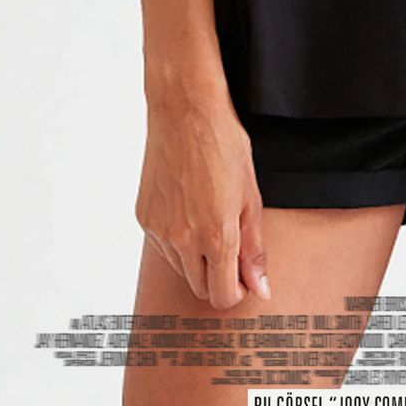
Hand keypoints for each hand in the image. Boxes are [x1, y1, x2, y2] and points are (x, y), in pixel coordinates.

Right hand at [135, 91, 270, 308]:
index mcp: (216, 236)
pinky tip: (187, 206)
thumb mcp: (251, 195)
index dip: (238, 290)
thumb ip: (254, 248)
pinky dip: (176, 238)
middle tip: (229, 243)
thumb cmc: (223, 144)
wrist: (184, 110)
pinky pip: (163, 246)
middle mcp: (184, 240)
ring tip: (207, 215)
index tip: (243, 275)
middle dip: (217, 275)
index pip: (223, 296)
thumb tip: (261, 288)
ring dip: (196, 256)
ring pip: (181, 268)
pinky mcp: (144, 218)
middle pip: (201, 288)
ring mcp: (160, 230)